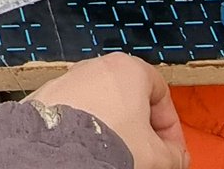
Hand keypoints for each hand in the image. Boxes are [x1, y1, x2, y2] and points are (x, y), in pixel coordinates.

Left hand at [28, 53, 187, 168]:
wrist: (61, 151)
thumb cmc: (106, 142)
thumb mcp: (157, 155)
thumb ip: (174, 154)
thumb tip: (174, 157)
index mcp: (128, 68)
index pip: (161, 93)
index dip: (171, 127)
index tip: (172, 151)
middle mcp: (96, 66)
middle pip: (131, 98)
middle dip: (143, 128)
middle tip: (149, 155)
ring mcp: (70, 78)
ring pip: (103, 103)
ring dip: (116, 127)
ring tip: (120, 153)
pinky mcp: (49, 94)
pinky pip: (78, 110)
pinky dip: (89, 126)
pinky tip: (93, 147)